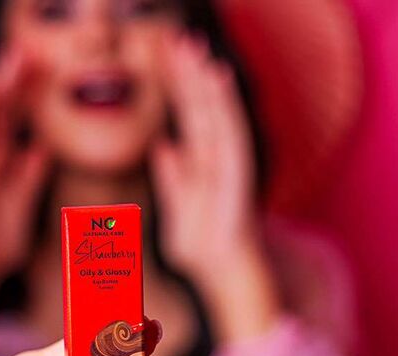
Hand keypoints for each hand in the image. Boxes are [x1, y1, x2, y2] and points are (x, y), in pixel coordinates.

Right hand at [0, 47, 48, 322]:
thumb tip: (43, 147)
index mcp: (7, 164)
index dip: (33, 98)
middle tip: (32, 51)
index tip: (49, 74)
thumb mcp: (25, 198)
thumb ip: (33, 172)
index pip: (21, 123)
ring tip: (14, 53)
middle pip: (7, 112)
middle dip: (19, 83)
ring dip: (2, 84)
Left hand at [151, 33, 279, 341]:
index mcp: (197, 165)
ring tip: (192, 48)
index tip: (160, 57)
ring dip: (203, 80)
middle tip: (175, 38)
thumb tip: (162, 146)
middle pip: (199, 108)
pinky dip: (224, 107)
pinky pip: (231, 135)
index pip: (185, 118)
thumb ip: (172, 178)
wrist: (220, 275)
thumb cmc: (200, 246)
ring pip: (215, 114)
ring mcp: (228, 165)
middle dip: (186, 74)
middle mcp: (214, 159)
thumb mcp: (176, 209)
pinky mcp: (237, 176)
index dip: (174, 87)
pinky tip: (216, 79)